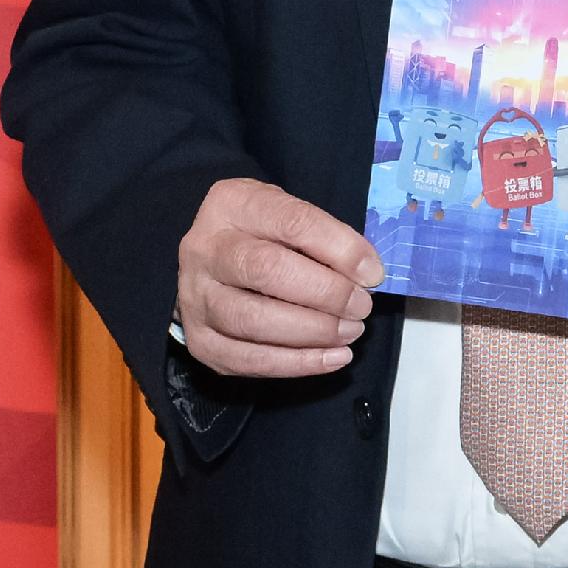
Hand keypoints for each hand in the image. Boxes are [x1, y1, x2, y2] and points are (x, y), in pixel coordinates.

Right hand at [174, 177, 383, 378]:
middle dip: (326, 293)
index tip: (372, 273)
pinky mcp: (199, 340)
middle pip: (266, 271)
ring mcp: (194, 297)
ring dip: (313, 332)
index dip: (339, 249)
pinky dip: (297, 364)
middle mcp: (204, 249)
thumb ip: (325, 237)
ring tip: (350, 332)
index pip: (291, 222)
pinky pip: (248, 359)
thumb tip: (366, 274)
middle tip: (361, 306)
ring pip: (253, 320)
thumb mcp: (289, 215)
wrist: (212, 262)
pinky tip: (333, 358)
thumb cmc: (263, 235)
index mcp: (232, 204)